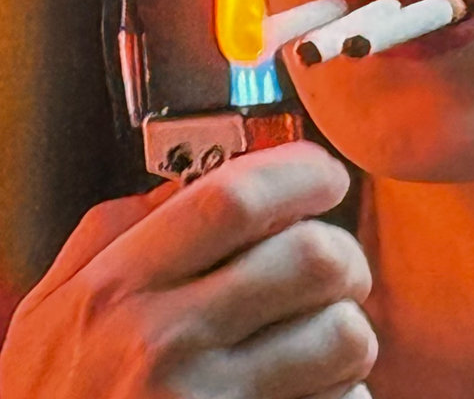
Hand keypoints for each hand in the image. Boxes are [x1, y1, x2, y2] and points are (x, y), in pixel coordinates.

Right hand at [0, 141, 375, 398]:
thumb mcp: (51, 313)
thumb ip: (116, 232)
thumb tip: (197, 178)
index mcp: (118, 291)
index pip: (236, 197)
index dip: (300, 172)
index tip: (324, 178)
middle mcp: (163, 345)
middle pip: (313, 256)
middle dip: (342, 255)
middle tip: (331, 270)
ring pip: (344, 333)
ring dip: (345, 332)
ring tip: (315, 343)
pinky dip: (342, 395)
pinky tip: (303, 394)